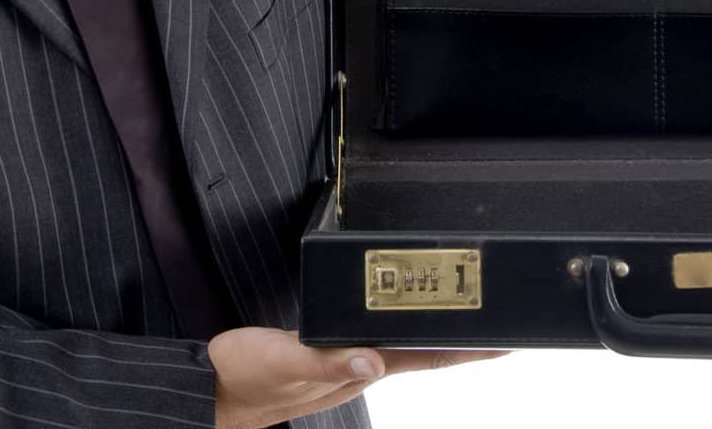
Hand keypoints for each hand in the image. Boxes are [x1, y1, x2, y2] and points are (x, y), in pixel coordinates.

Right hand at [209, 326, 507, 428]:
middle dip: (461, 344)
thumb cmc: (242, 375)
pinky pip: (374, 342)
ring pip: (401, 349)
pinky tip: (399, 323)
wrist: (209, 388)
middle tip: (497, 328)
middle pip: (422, 354)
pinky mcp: (324, 355)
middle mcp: (356, 369)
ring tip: (464, 324)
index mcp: (354, 370)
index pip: (423, 358)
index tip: (502, 344)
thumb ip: (327, 362)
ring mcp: (341, 365)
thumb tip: (373, 361)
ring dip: (434, 337)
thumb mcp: (283, 359)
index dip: (465, 352)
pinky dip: (397, 331)